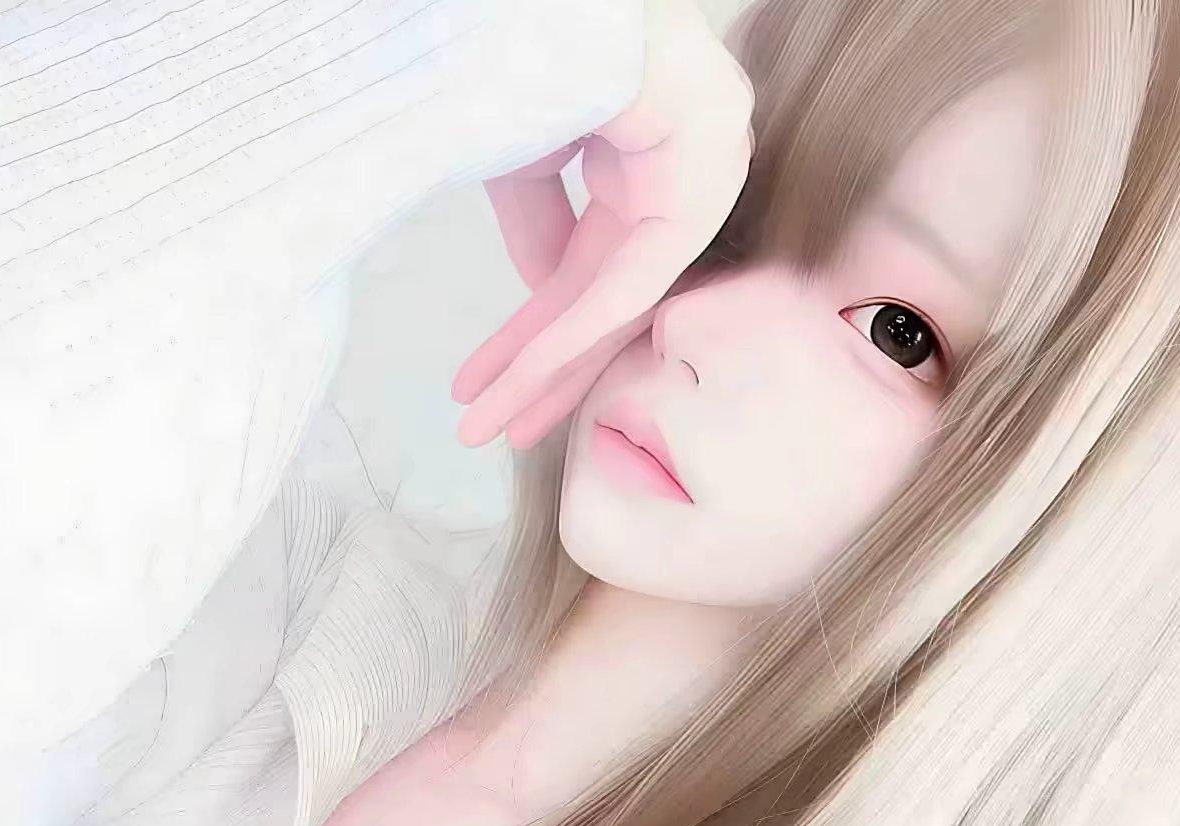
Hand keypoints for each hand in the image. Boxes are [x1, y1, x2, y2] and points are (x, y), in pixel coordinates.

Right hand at [451, 0, 754, 450]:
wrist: (545, 6)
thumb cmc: (533, 52)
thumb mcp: (522, 157)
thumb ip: (540, 231)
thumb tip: (545, 296)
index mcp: (637, 162)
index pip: (580, 272)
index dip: (527, 334)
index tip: (480, 383)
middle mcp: (675, 181)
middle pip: (600, 303)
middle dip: (541, 373)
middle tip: (496, 431)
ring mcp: (695, 185)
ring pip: (613, 307)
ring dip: (547, 371)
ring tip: (495, 429)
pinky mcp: (699, 191)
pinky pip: (629, 284)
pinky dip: (573, 333)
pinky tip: (527, 379)